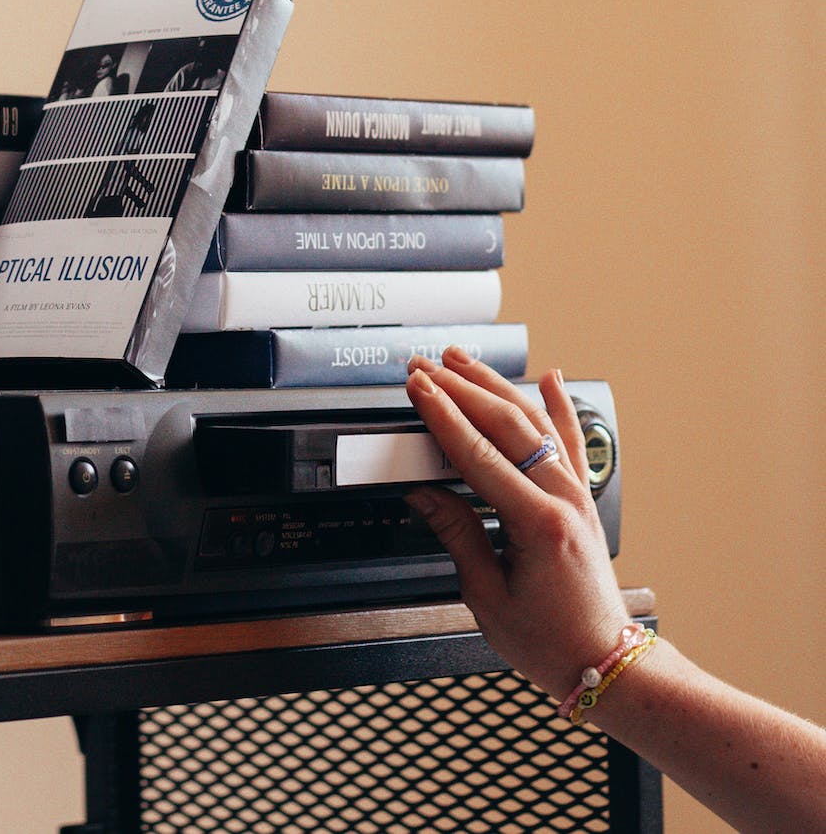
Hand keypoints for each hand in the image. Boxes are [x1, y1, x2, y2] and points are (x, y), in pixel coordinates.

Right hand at [402, 346, 631, 699]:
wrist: (602, 660)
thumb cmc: (550, 640)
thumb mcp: (486, 594)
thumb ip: (456, 534)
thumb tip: (423, 493)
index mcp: (536, 524)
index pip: (478, 454)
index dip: (443, 417)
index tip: (417, 388)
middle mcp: (562, 500)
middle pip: (506, 426)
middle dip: (460, 390)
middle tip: (424, 366)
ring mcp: (576, 496)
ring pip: (535, 424)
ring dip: (496, 387)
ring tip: (462, 361)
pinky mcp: (581, 500)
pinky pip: (571, 442)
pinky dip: (560, 407)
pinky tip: (550, 379)